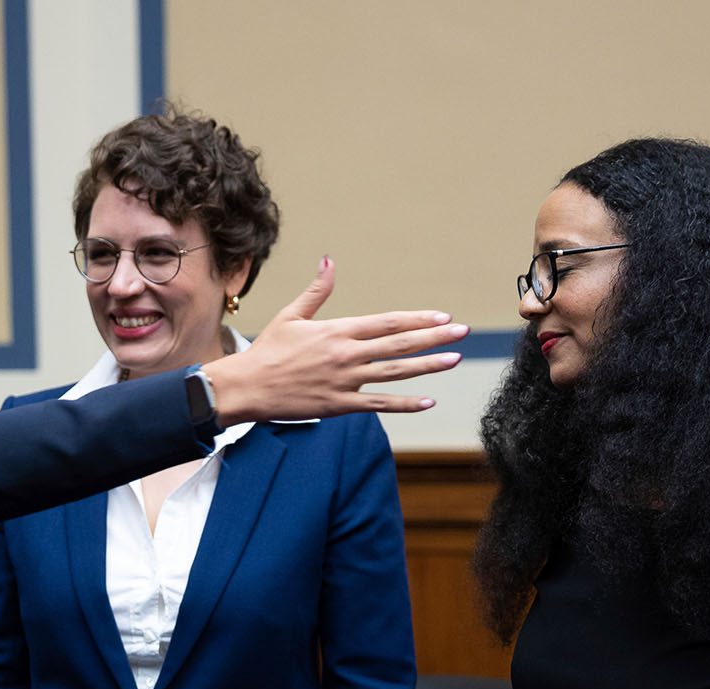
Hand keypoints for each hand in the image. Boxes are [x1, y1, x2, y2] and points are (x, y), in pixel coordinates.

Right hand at [207, 256, 466, 424]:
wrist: (246, 387)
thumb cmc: (267, 351)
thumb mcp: (291, 316)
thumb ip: (316, 291)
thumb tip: (329, 262)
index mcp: (337, 331)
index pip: (387, 322)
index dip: (417, 319)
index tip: (442, 316)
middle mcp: (347, 355)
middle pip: (399, 344)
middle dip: (434, 337)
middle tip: (462, 332)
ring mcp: (346, 381)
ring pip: (396, 372)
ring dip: (428, 366)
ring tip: (454, 359)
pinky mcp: (340, 405)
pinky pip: (380, 405)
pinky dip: (406, 404)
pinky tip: (429, 401)